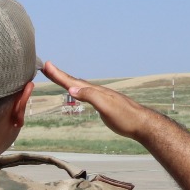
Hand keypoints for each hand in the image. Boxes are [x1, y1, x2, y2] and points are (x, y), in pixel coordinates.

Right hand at [41, 61, 158, 139]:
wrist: (142, 124)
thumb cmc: (125, 117)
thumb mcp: (106, 106)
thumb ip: (90, 96)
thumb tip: (71, 90)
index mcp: (95, 91)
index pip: (73, 82)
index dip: (59, 75)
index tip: (46, 65)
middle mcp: (96, 92)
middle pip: (74, 81)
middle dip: (59, 75)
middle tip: (47, 67)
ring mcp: (100, 98)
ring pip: (80, 87)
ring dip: (67, 81)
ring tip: (58, 77)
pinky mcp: (103, 105)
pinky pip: (85, 94)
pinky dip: (77, 90)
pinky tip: (77, 92)